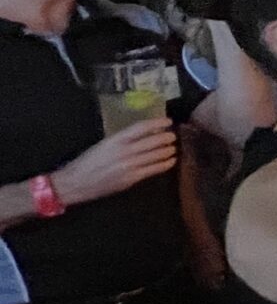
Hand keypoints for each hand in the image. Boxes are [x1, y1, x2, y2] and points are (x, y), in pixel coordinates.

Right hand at [55, 117, 177, 204]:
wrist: (75, 182)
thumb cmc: (88, 162)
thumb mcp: (103, 145)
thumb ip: (122, 140)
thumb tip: (143, 134)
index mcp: (115, 139)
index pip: (141, 127)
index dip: (157, 123)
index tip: (167, 121)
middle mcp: (124, 150)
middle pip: (152, 141)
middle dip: (166, 137)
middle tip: (174, 135)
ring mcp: (129, 165)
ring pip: (156, 155)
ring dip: (168, 150)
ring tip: (174, 147)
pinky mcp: (131, 178)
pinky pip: (153, 169)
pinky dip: (165, 164)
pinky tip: (171, 161)